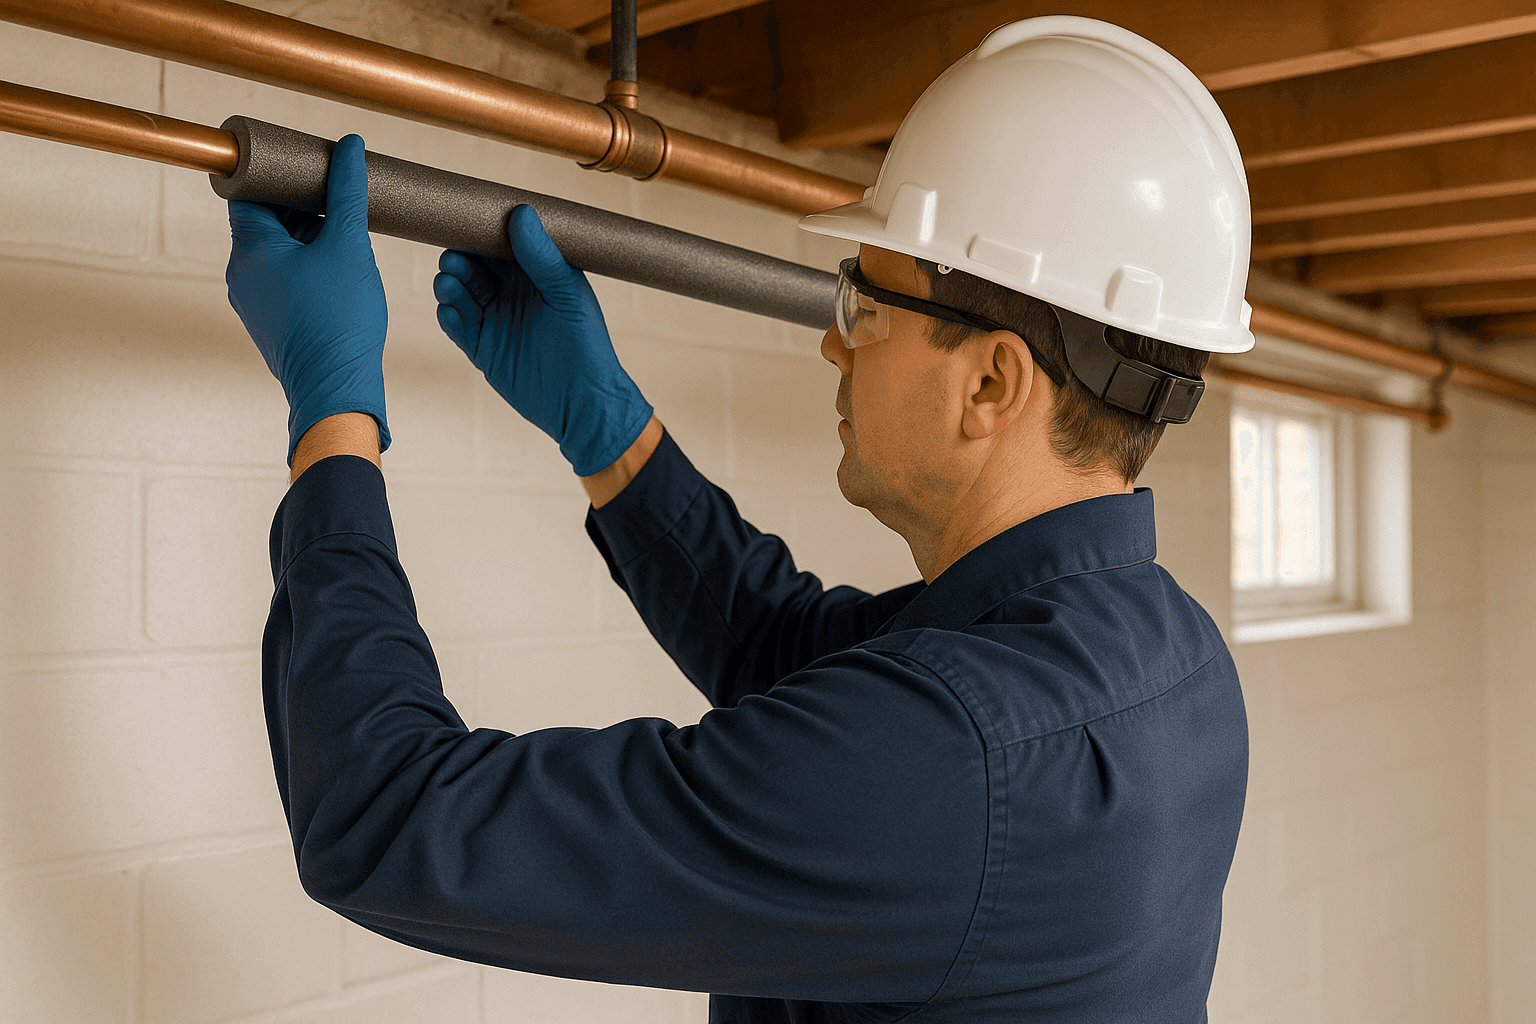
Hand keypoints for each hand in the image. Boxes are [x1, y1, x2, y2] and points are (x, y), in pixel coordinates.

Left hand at [225, 133, 389, 464]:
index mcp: (250, 247)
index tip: (309, 170)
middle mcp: (241, 272)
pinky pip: (279, 279)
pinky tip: (336, 274)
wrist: (335, 387)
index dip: (278, 177)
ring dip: (304, 238)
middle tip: (336, 202)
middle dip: (298, 206)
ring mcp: (251, 300)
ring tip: (343, 241)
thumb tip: (350, 146)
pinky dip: (303, 267)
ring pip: (273, 251)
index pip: (249, 191)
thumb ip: (347, 192)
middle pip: (262, 220)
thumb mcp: (350, 245)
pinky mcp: (268, 321)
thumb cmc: (340, 321)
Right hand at [432, 204, 651, 476]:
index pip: (501, 243)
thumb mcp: (567, 294)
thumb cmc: (587, 347)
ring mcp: (495, 320)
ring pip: (460, 292)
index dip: (482, 231)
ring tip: (449, 284)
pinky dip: (448, 316)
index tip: (464, 219)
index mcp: (536, 274)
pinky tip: (449, 311)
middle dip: (460, 258)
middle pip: (473, 265)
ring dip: (450, 284)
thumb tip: (521, 213)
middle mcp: (512, 293)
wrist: (583, 405)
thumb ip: (542, 257)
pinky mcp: (482, 348)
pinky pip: (456, 326)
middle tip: (454, 258)